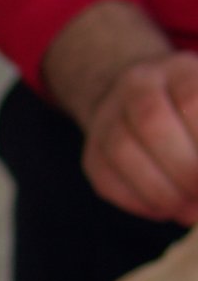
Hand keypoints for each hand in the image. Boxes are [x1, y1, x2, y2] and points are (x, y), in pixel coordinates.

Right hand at [79, 52, 197, 222]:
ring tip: (187, 210)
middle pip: (151, 123)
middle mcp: (136, 86)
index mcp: (177, 70)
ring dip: (159, 190)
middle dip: (183, 168)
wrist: (138, 99)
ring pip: (122, 152)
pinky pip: (106, 180)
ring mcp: (107, 119)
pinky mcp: (92, 153)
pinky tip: (163, 210)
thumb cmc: (193, 110)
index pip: (190, 99)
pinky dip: (137, 202)